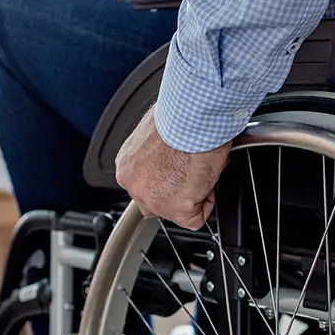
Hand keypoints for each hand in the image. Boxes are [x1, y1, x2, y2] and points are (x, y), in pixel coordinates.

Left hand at [115, 107, 231, 229]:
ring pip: (176, 211)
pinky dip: (207, 202)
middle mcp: (133, 184)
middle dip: (178, 190)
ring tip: (200, 169)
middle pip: (158, 201)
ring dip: (192, 194)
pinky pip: (196, 218)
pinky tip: (207, 180)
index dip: (169, 178)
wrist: (191, 117)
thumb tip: (172, 155)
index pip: (146, 183)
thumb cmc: (179, 115)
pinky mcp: (175, 209)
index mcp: (127, 164)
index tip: (181, 167)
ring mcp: (153, 199)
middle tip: (192, 170)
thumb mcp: (156, 132)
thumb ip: (157, 152)